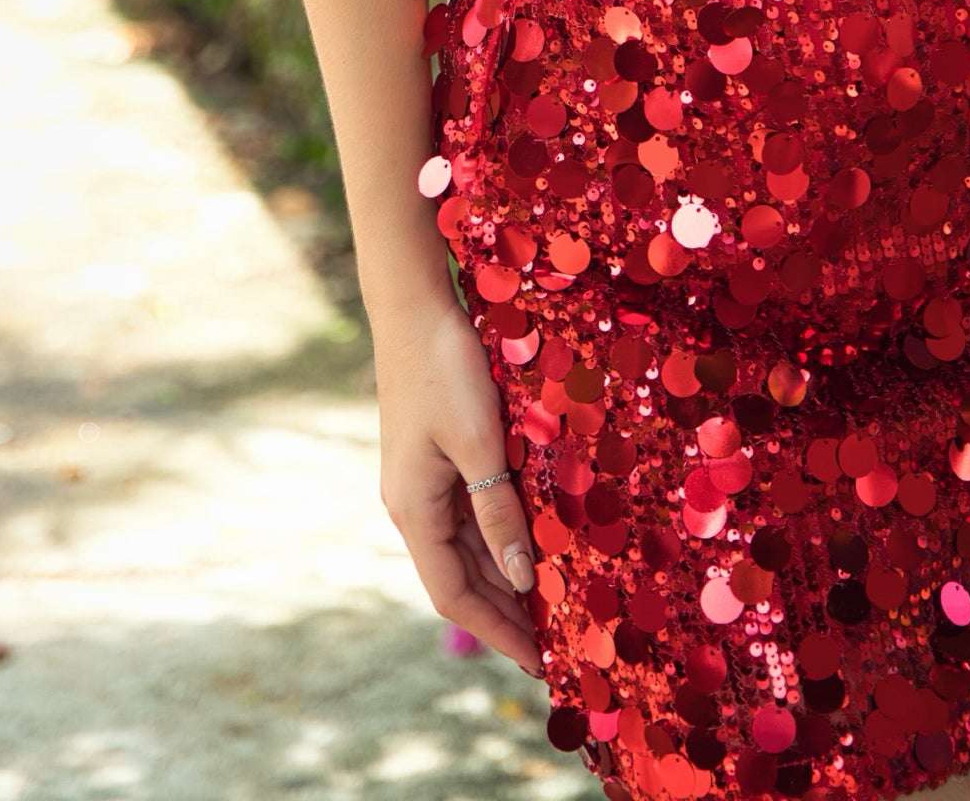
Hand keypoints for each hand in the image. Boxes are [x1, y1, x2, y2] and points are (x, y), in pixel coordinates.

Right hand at [373, 293, 542, 675]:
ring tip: (549, 608)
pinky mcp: (436, 457)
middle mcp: (413, 506)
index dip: (497, 631)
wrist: (414, 306)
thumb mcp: (479, 442)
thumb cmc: (445, 369)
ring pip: (466, 549)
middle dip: (504, 615)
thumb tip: (522, 578)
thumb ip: (498, 512)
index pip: (456, 595)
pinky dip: (500, 540)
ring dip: (504, 580)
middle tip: (556, 647)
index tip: (539, 663)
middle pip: (460, 578)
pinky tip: (531, 544)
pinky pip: (470, 516)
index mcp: (414, 510)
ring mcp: (422, 482)